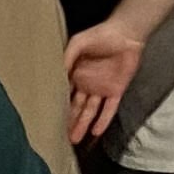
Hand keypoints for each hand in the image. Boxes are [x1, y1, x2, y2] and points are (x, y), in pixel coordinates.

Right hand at [63, 23, 140, 144]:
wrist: (126, 34)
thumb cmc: (100, 35)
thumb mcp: (78, 43)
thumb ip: (66, 58)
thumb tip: (56, 74)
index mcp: (75, 73)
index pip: (64, 93)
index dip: (57, 105)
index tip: (48, 118)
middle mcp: (87, 84)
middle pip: (75, 107)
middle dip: (68, 121)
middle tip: (59, 137)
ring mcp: (101, 89)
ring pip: (90, 111)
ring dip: (82, 125)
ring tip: (73, 139)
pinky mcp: (116, 91)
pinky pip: (109, 109)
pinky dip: (103, 120)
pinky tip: (95, 132)